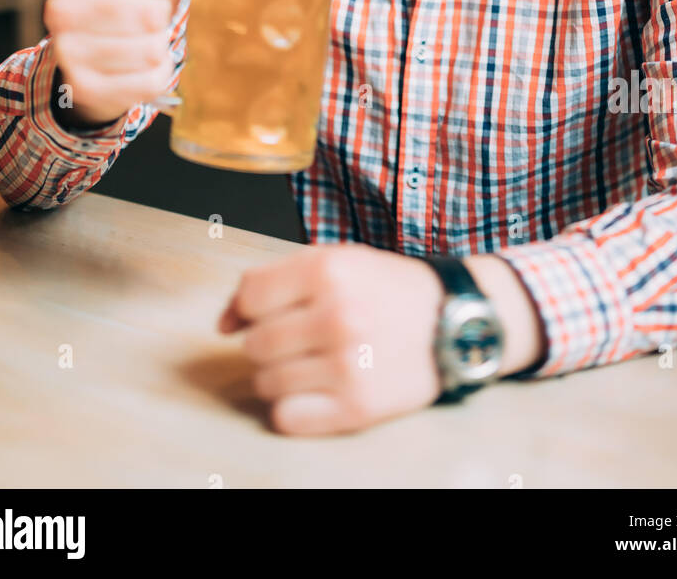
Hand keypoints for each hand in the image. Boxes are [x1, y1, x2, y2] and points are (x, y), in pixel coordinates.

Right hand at [43, 0, 206, 124]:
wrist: (108, 38)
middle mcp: (61, 7)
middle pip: (150, 15)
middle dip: (162, 15)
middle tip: (146, 14)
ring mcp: (67, 50)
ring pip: (150, 51)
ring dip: (159, 45)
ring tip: (139, 36)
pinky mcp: (83, 88)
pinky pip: (148, 83)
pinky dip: (156, 74)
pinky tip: (137, 64)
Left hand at [218, 244, 445, 434]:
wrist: (453, 321)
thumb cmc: (385, 289)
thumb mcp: (335, 260)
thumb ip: (273, 280)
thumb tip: (223, 324)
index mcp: (328, 269)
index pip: (250, 296)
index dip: (250, 307)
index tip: (267, 313)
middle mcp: (336, 315)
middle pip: (254, 344)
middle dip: (271, 341)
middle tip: (303, 337)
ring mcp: (347, 364)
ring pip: (265, 382)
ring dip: (281, 374)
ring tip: (314, 361)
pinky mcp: (356, 407)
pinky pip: (285, 417)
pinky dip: (292, 407)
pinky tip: (317, 389)